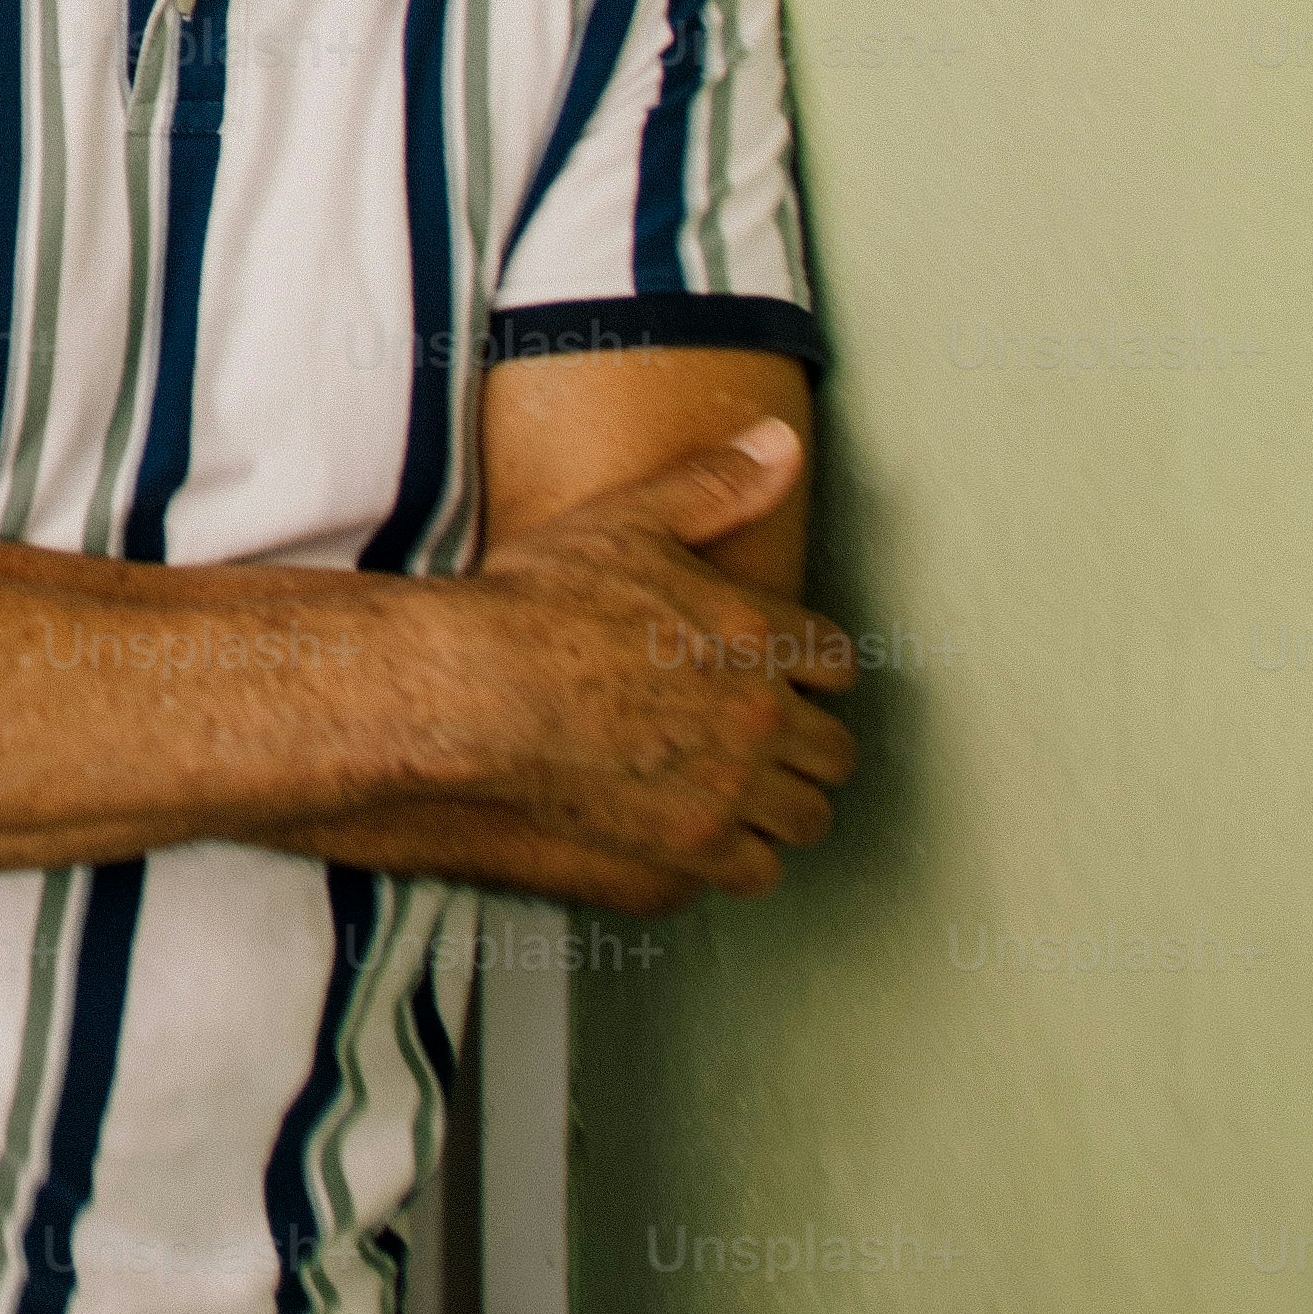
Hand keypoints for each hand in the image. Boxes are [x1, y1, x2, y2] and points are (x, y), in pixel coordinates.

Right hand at [395, 420, 857, 912]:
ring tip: (746, 793)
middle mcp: (759, 716)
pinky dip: (739, 857)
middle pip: (835, 752)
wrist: (476, 690)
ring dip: (781, 805)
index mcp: (757, 634)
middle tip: (770, 741)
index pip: (836, 663)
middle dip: (808, 745)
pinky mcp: (689, 845)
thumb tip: (780, 442)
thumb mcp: (629, 521)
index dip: (815, 669)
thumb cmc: (538, 600)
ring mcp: (728, 787)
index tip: (791, 675)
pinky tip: (708, 836)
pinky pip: (754, 871)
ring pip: (804, 818)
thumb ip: (716, 484)